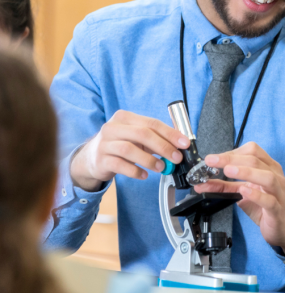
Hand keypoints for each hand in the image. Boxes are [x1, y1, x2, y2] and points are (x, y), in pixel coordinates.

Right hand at [70, 110, 188, 191]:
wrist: (91, 158)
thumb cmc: (120, 144)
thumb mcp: (136, 137)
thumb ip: (156, 137)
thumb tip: (181, 144)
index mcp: (125, 118)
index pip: (152, 123)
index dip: (171, 133)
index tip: (184, 144)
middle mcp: (113, 127)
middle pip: (142, 134)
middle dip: (163, 147)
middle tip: (176, 158)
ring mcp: (104, 144)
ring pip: (130, 150)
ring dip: (149, 160)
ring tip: (161, 168)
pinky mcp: (100, 160)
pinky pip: (120, 165)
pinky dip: (135, 171)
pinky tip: (144, 175)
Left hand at [195, 142, 284, 256]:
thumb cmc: (266, 206)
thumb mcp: (243, 193)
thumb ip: (225, 187)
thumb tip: (202, 184)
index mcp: (268, 168)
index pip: (252, 151)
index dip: (231, 152)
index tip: (214, 158)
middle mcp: (275, 176)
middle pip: (256, 160)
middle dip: (231, 159)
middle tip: (212, 161)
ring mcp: (278, 192)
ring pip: (267, 177)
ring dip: (246, 172)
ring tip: (228, 171)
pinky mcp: (277, 209)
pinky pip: (269, 200)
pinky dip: (256, 194)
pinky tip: (244, 191)